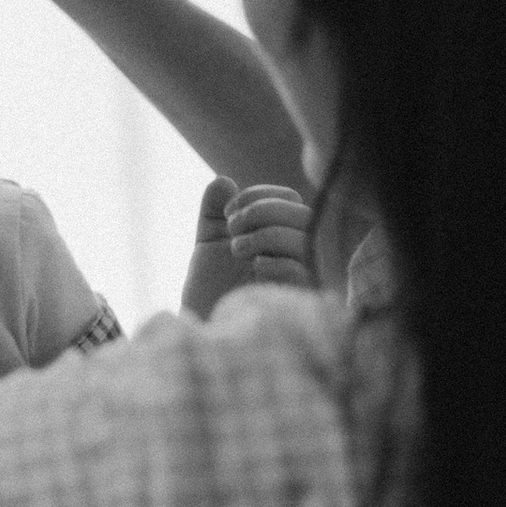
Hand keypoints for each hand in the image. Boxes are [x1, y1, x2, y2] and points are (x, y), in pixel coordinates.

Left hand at [181, 178, 315, 320]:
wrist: (202, 325)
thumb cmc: (209, 288)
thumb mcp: (208, 242)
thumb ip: (213, 210)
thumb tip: (223, 181)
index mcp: (278, 235)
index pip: (289, 200)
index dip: (260, 196)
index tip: (228, 211)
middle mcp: (296, 253)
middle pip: (303, 214)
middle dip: (262, 212)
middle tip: (233, 228)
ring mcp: (301, 276)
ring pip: (304, 238)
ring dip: (266, 234)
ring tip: (238, 250)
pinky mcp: (300, 299)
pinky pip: (301, 269)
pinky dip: (274, 261)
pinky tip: (255, 269)